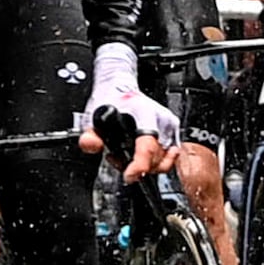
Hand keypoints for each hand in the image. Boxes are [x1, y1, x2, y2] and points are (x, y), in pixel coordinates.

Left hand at [89, 41, 173, 177]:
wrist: (122, 89)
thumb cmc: (111, 101)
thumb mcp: (94, 117)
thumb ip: (90, 135)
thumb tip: (91, 146)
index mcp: (145, 113)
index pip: (147, 145)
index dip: (139, 166)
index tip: (129, 176)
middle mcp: (162, 120)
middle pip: (155, 158)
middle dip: (136, 166)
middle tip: (116, 158)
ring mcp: (170, 126)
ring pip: (163, 161)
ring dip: (145, 166)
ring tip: (127, 155)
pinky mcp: (174, 132)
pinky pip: (169, 158)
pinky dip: (155, 163)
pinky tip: (140, 155)